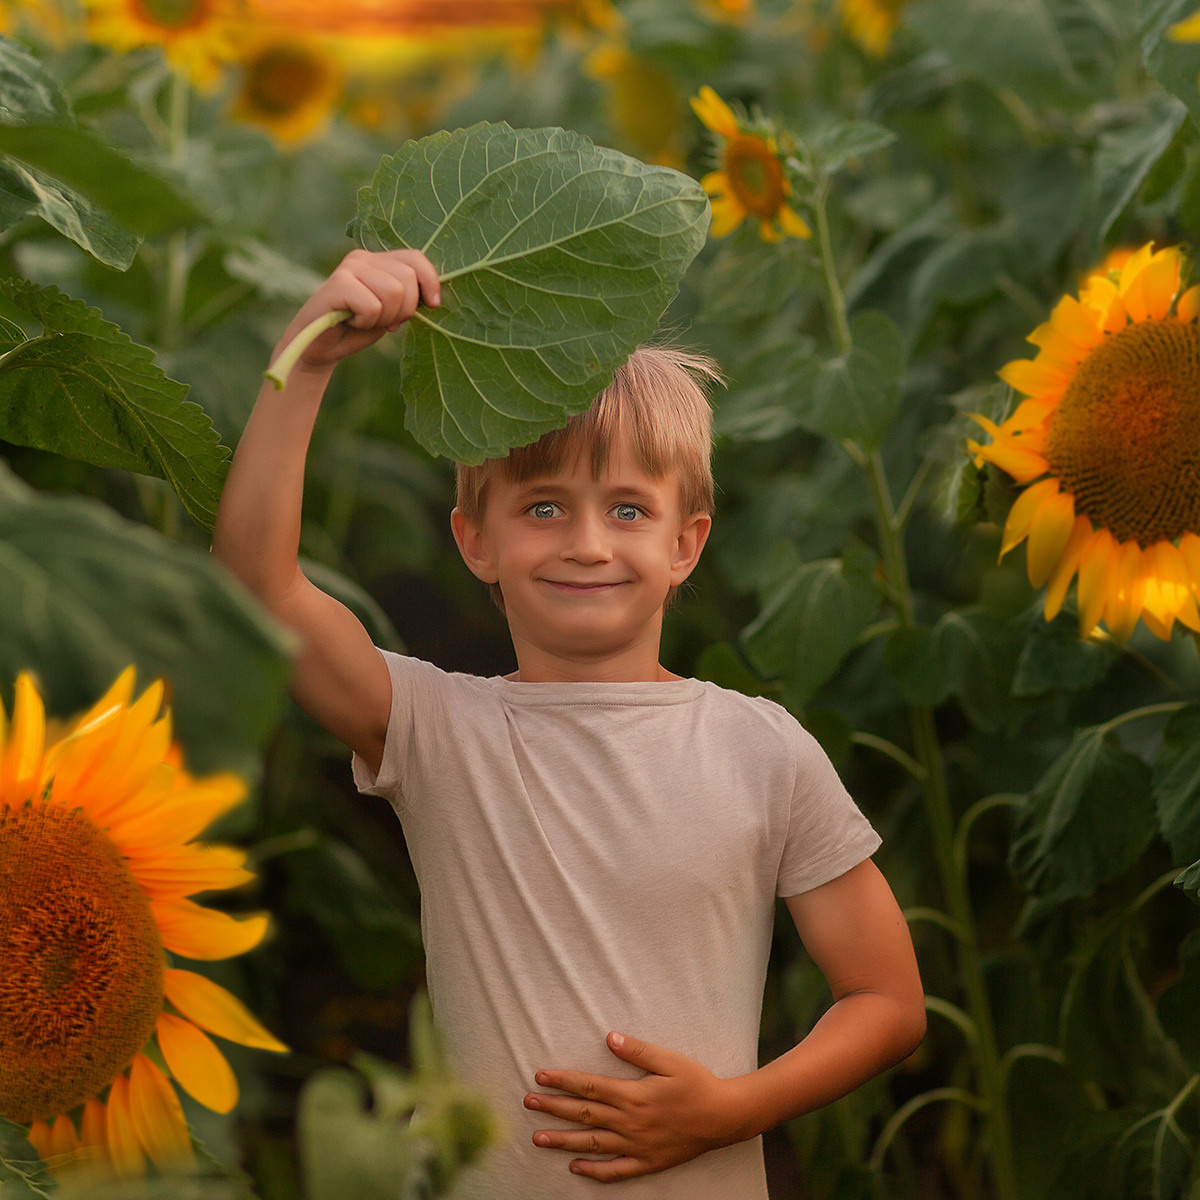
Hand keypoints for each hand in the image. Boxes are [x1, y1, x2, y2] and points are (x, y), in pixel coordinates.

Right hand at [278, 248, 440, 373]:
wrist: (321, 347)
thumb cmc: (358, 328)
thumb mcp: (392, 311)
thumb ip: (409, 297)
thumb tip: (433, 297)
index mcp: (379, 260)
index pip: (416, 258)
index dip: (430, 281)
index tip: (433, 304)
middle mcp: (363, 257)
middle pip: (408, 278)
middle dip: (404, 309)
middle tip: (384, 320)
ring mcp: (349, 268)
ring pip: (394, 292)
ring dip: (385, 318)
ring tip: (365, 320)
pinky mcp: (337, 284)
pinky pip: (373, 306)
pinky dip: (367, 322)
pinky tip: (352, 321)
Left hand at [524, 1032, 742, 1181]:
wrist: (723, 1117)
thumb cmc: (696, 1083)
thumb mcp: (669, 1060)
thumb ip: (637, 1050)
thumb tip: (609, 1037)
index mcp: (633, 1095)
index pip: (589, 1087)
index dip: (562, 1081)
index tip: (540, 1077)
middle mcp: (630, 1122)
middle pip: (584, 1114)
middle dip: (553, 1108)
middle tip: (528, 1103)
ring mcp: (637, 1145)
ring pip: (592, 1143)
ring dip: (563, 1140)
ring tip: (538, 1138)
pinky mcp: (647, 1162)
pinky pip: (615, 1171)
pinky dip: (594, 1171)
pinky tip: (575, 1167)